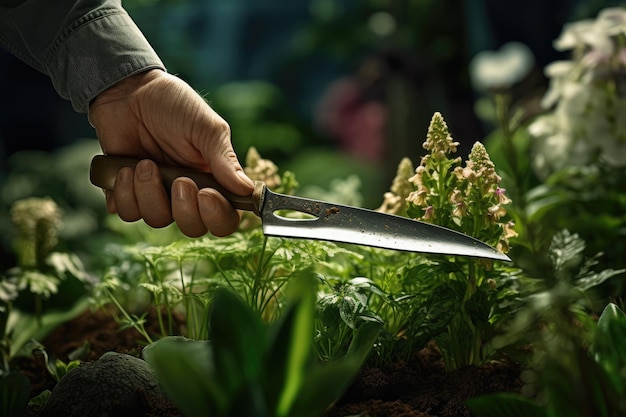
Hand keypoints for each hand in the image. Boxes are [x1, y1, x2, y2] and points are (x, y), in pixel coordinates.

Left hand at [88, 69, 253, 236]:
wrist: (128, 90)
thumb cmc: (174, 104)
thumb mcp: (207, 127)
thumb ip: (225, 160)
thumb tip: (248, 190)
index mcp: (213, 181)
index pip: (224, 218)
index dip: (217, 216)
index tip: (206, 194)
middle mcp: (186, 194)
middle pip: (192, 228)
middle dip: (183, 208)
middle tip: (178, 179)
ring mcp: (156, 195)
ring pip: (157, 220)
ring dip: (149, 192)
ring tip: (144, 163)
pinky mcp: (128, 193)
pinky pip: (128, 213)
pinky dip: (124, 192)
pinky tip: (126, 168)